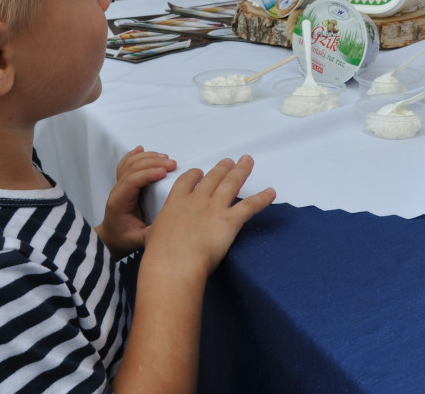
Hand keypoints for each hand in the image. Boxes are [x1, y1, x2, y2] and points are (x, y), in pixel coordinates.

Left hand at [96, 146, 175, 259]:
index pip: (132, 181)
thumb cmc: (123, 238)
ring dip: (148, 157)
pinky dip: (134, 154)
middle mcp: (117, 190)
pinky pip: (126, 164)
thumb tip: (164, 226)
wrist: (112, 237)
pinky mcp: (124, 183)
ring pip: (130, 163)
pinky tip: (141, 149)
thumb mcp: (137, 240)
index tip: (164, 172)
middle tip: (172, 163)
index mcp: (119, 202)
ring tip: (165, 158)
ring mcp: (119, 185)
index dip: (148, 174)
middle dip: (153, 162)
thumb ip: (149, 235)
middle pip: (133, 168)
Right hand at [143, 155, 274, 280]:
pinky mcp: (230, 221)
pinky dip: (262, 198)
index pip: (186, 181)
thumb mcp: (152, 237)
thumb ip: (157, 232)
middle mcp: (196, 200)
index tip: (199, 171)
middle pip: (212, 177)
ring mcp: (214, 208)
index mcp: (176, 203)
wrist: (173, 263)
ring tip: (247, 161)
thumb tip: (154, 237)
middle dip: (222, 168)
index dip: (194, 174)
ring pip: (231, 183)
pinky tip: (271, 192)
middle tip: (229, 161)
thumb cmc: (159, 255)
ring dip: (241, 170)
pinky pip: (250, 205)